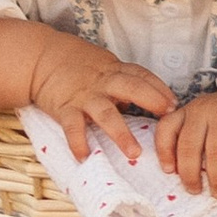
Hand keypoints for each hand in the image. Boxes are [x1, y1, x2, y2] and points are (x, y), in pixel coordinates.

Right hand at [17, 26, 173, 165]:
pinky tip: (85, 157)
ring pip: (106, 113)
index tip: (174, 104)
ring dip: (120, 133)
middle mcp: (103, 82)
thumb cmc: (79, 66)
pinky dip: (78, 142)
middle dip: (150, 99)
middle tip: (167, 115)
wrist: (42, 59)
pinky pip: (72, 127)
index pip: (142, 76)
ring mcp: (84, 96)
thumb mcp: (105, 68)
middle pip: (130, 87)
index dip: (159, 88)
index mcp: (115, 71)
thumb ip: (124, 83)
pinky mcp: (64, 108)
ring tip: (134, 153)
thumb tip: (144, 103)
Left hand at [155, 80, 216, 195]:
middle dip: (190, 175)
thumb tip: (185, 179)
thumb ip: (191, 140)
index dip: (164, 152)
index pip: (166, 129)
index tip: (169, 172)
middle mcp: (203, 111)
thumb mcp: (202, 120)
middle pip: (189, 146)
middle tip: (196, 192)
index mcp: (188, 112)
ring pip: (216, 151)